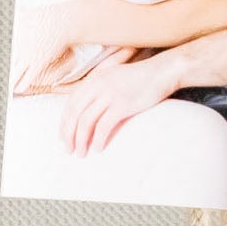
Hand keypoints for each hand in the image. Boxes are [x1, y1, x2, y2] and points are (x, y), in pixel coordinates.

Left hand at [61, 57, 176, 155]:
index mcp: (94, 79)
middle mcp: (97, 85)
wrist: (162, 72)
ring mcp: (109, 95)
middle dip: (68, 135)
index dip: (64, 122)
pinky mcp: (122, 105)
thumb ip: (99, 88)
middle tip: (69, 150)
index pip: (70, 103)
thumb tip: (88, 110)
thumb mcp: (114, 77)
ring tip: (81, 153)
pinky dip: (98, 140)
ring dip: (81, 140)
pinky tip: (97, 149)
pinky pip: (103, 126)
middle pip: (74, 114)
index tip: (64, 138)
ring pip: (86, 122)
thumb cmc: (140, 78)